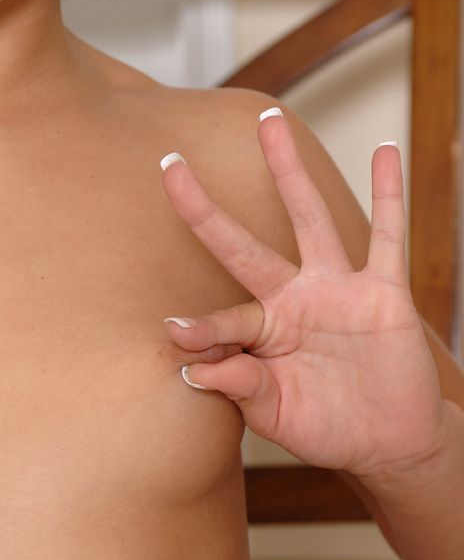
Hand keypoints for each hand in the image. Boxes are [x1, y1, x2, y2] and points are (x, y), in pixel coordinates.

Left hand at [158, 109, 445, 477]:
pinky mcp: (382, 292)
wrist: (388, 440)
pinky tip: (384, 152)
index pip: (221, 321)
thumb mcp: (276, 414)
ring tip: (268, 120)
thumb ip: (241, 387)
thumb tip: (195, 370)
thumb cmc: (324, 426)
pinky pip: (387, 235)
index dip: (199, 329)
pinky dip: (389, 195)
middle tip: (169, 165)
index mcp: (260, 331)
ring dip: (287, 169)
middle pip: (240, 244)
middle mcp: (290, 299)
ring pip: (307, 218)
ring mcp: (335, 289)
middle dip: (204, 207)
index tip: (174, 332)